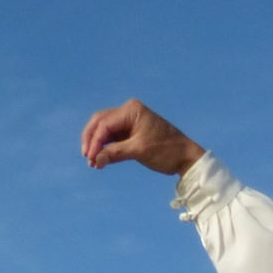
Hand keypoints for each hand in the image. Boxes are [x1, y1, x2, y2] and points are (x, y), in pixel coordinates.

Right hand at [81, 98, 203, 175]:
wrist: (186, 157)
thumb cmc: (167, 150)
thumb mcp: (139, 151)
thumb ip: (115, 153)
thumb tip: (95, 160)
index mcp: (131, 110)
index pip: (105, 124)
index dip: (94, 141)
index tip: (90, 158)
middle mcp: (128, 111)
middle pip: (100, 123)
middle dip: (92, 140)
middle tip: (87, 158)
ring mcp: (129, 121)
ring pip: (104, 130)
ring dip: (97, 145)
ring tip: (93, 163)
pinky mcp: (131, 132)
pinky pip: (113, 137)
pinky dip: (106, 148)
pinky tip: (101, 160)